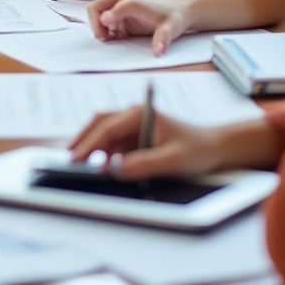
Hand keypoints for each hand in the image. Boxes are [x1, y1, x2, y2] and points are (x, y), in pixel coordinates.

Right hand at [68, 107, 234, 179]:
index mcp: (139, 114)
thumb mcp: (173, 159)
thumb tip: (116, 170)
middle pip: (99, 124)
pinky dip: (103, 154)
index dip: (89, 144)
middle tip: (69, 159)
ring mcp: (134, 127)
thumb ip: (144, 164)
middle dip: (83, 140)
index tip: (77, 159)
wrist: (215, 148)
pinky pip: (114, 145)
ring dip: (91, 147)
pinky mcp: (137, 139)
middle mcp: (133, 116)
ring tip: (78, 164)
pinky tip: (98, 166)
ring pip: (104, 134)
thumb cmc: (197, 148)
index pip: (107, 127)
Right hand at [88, 0, 196, 54]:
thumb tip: (157, 52)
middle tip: (102, 37)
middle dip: (95, 22)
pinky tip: (112, 38)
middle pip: (98, 5)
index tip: (105, 35)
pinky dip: (102, 29)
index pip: (117, 5)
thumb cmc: (174, 17)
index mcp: (135, 3)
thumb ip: (163, 38)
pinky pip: (104, 20)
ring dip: (97, 25)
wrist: (178, 10)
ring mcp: (120, 9)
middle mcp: (124, 2)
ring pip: (98, 12)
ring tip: (107, 38)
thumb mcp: (172, 28)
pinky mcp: (121, 16)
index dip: (108, 18)